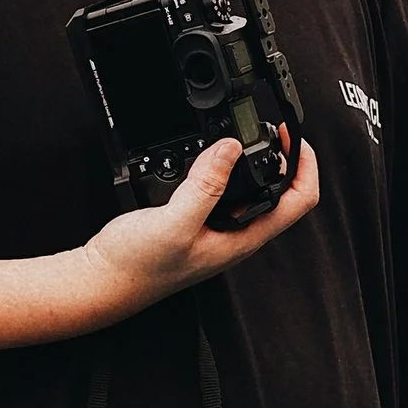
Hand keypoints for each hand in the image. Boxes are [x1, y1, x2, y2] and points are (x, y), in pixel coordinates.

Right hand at [77, 137, 320, 319]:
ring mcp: (218, 229)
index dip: (304, 166)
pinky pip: (222, 190)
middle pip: (280, 194)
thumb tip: (230, 148)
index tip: (292, 137)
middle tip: (270, 128)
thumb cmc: (138, 266)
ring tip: (244, 135)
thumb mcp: (174, 221)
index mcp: (243, 239)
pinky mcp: (198, 221)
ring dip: (253, 161)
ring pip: (250, 190)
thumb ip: (205, 186)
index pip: (298, 202)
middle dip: (282, 157)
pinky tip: (208, 156)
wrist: (103, 279)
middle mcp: (236, 235)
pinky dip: (222, 168)